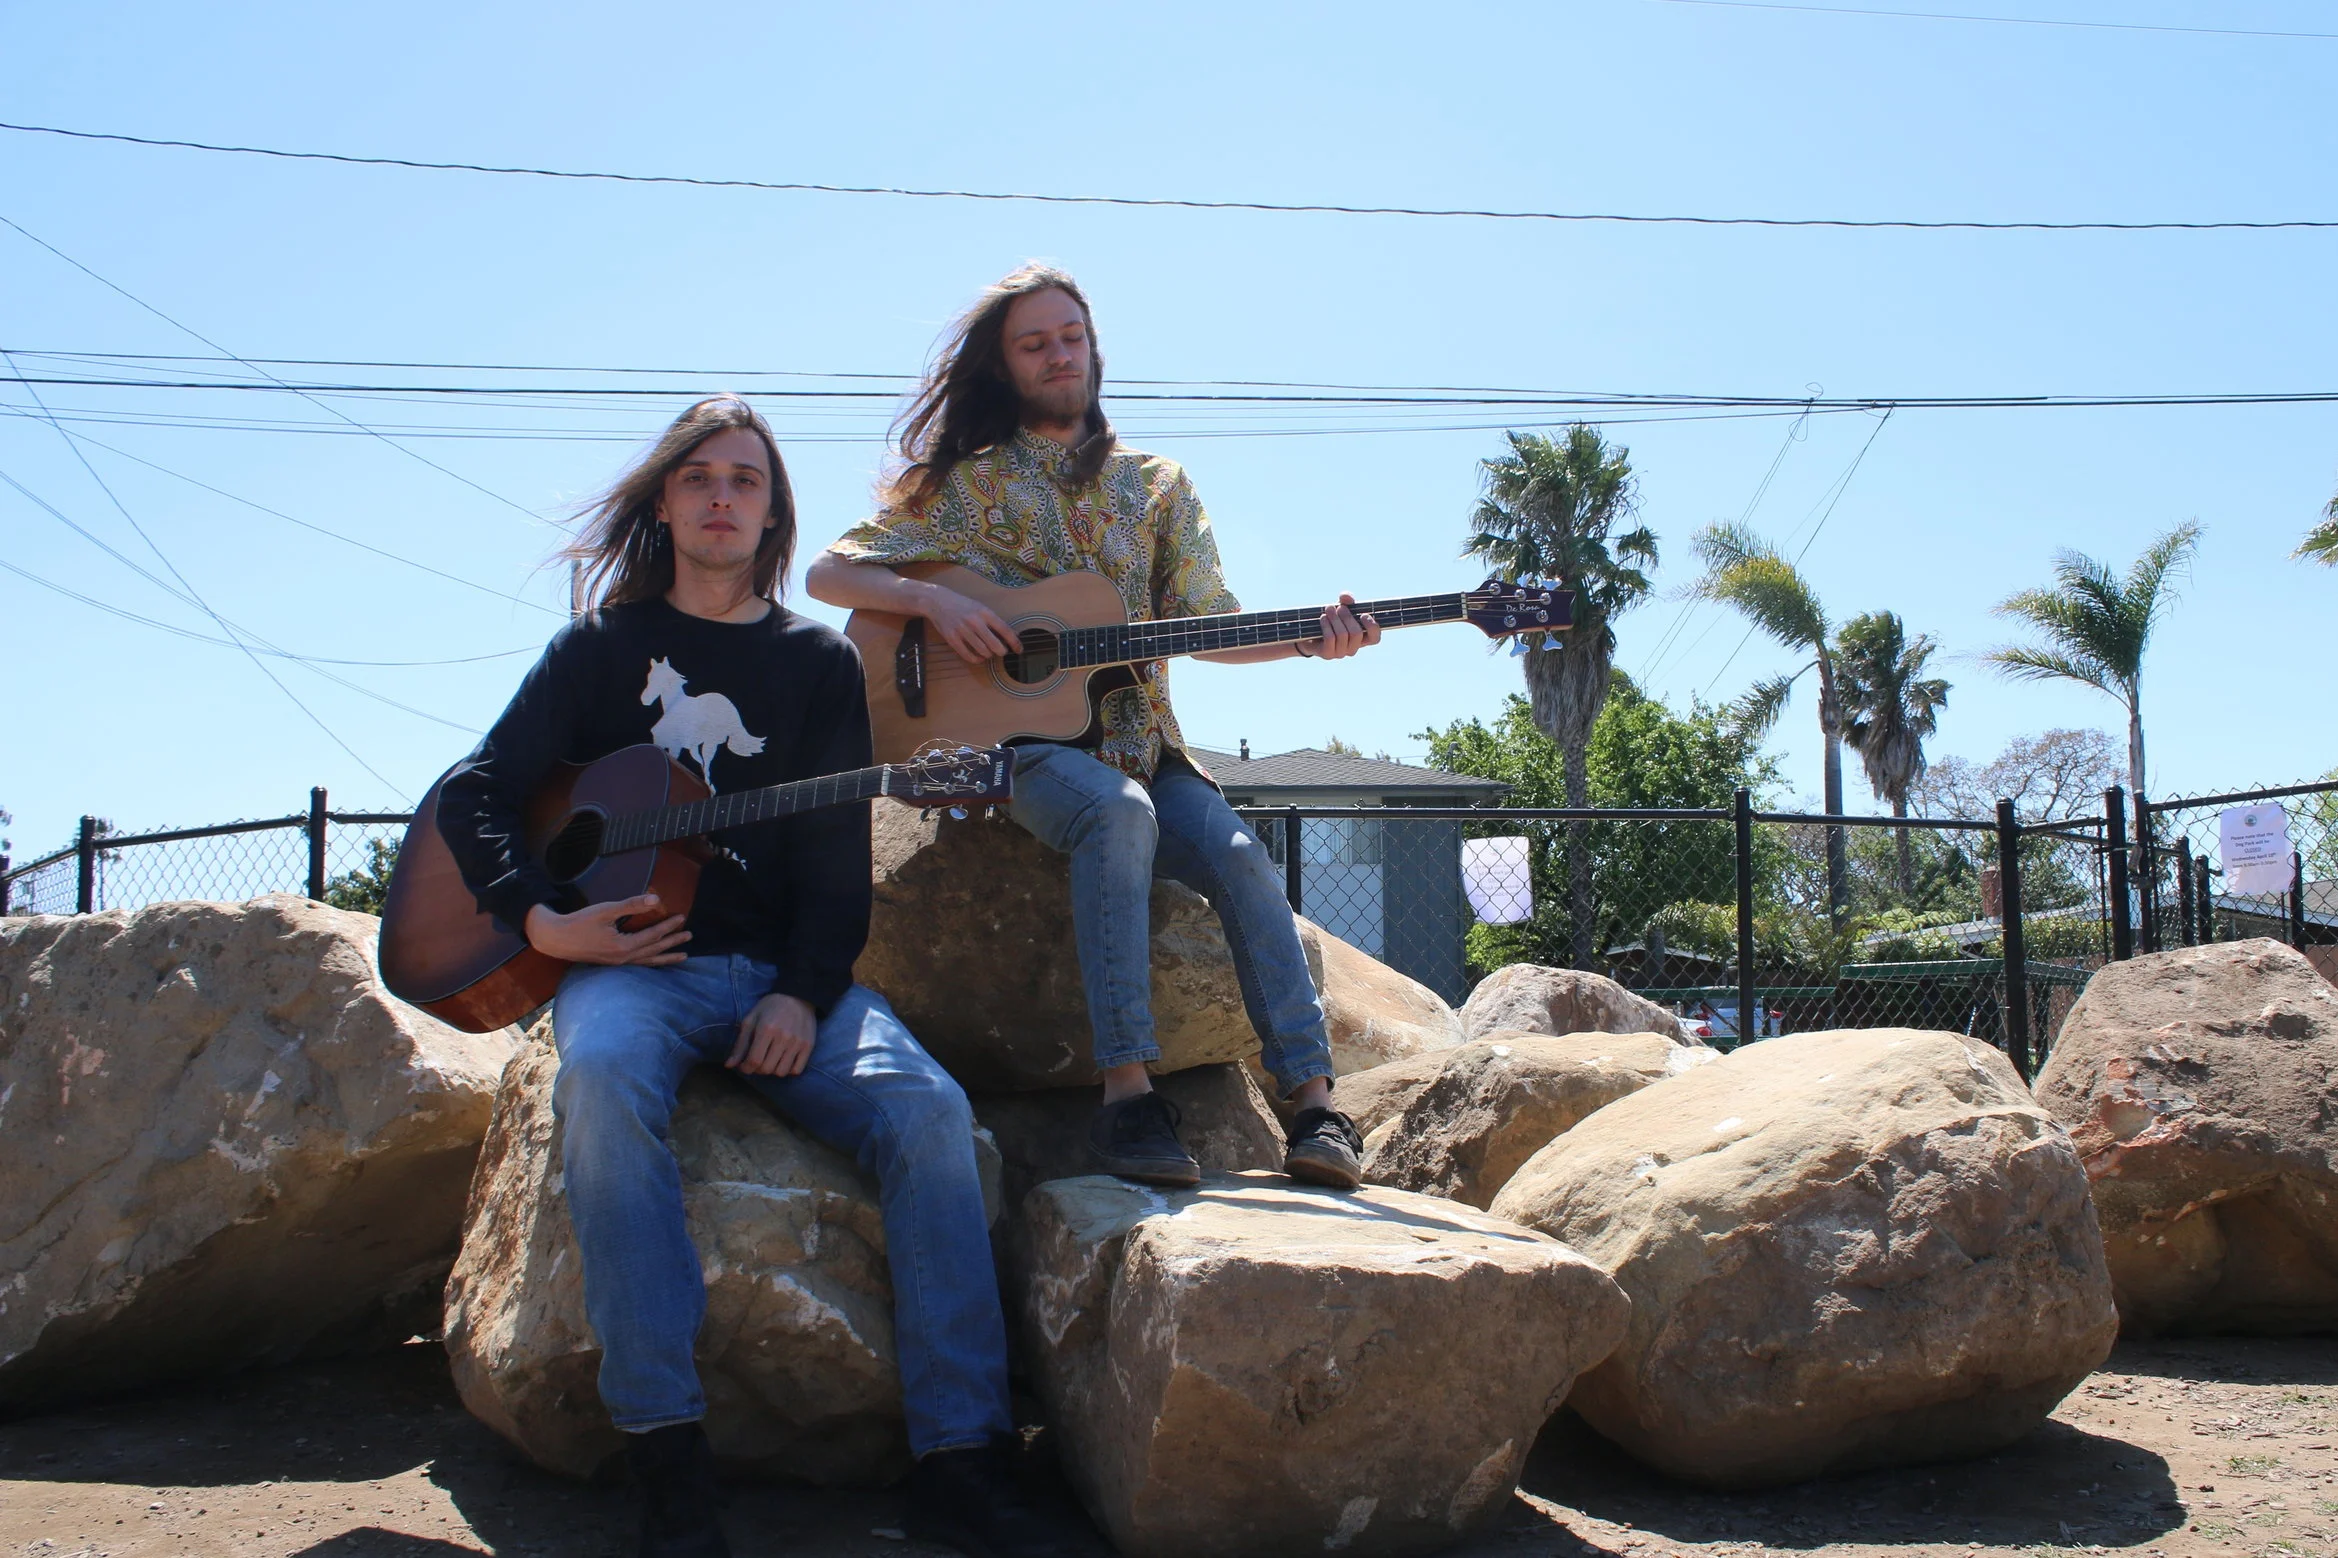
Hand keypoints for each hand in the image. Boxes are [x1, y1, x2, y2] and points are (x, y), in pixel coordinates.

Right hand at [524, 896, 690, 965]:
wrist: (555, 939)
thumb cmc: (579, 922)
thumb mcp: (606, 910)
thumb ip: (632, 905)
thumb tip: (656, 899)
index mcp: (623, 946)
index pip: (653, 935)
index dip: (668, 926)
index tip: (682, 918)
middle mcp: (623, 958)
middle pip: (654, 950)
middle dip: (673, 943)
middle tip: (689, 936)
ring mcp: (617, 964)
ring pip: (648, 962)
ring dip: (666, 958)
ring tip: (683, 957)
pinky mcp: (611, 964)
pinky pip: (638, 965)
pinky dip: (651, 963)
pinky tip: (655, 961)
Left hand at [729, 992, 815, 1076]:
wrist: (797, 996)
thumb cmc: (770, 1007)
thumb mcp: (750, 1020)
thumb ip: (740, 1044)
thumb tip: (729, 1066)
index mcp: (766, 1029)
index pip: (754, 1061)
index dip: (746, 1068)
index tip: (744, 1066)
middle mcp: (783, 1037)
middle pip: (767, 1069)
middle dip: (757, 1069)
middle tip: (757, 1061)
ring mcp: (797, 1042)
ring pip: (781, 1072)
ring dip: (772, 1070)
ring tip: (770, 1060)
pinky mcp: (808, 1046)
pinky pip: (796, 1070)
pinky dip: (788, 1070)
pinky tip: (783, 1060)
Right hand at [920, 583, 1020, 663]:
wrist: (938, 601)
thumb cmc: (962, 605)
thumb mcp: (980, 608)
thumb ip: (994, 621)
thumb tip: (1012, 634)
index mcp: (984, 612)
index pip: (1005, 630)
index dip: (1014, 642)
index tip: (1019, 650)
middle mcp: (975, 621)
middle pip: (995, 645)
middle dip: (1001, 651)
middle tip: (1001, 651)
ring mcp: (963, 631)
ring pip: (983, 652)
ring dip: (989, 655)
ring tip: (988, 652)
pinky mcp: (952, 639)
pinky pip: (968, 656)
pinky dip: (977, 660)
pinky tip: (979, 657)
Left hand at [1307, 593, 1381, 660]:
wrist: (1309, 633)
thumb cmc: (1331, 620)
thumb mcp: (1340, 607)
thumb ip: (1346, 600)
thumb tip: (1346, 598)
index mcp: (1362, 639)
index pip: (1375, 638)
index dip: (1372, 627)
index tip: (1363, 614)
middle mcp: (1353, 648)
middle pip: (1356, 633)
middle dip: (1347, 617)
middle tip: (1339, 607)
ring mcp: (1341, 653)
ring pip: (1342, 634)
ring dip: (1335, 618)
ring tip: (1328, 608)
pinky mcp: (1328, 654)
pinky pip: (1330, 638)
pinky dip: (1327, 625)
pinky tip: (1323, 617)